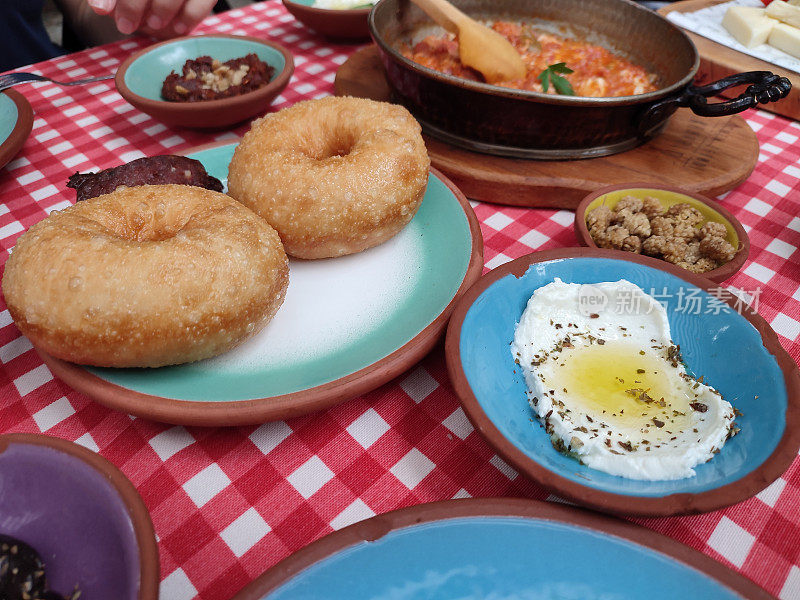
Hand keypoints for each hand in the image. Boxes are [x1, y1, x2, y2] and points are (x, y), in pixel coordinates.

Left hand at [86, 0, 217, 36]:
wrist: (160, 2)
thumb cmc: (139, 0)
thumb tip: (100, 8)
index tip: (103, 12)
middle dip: (134, 5)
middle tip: (125, 26)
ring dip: (163, 9)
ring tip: (153, 25)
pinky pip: (202, 2)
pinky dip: (190, 17)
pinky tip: (178, 28)